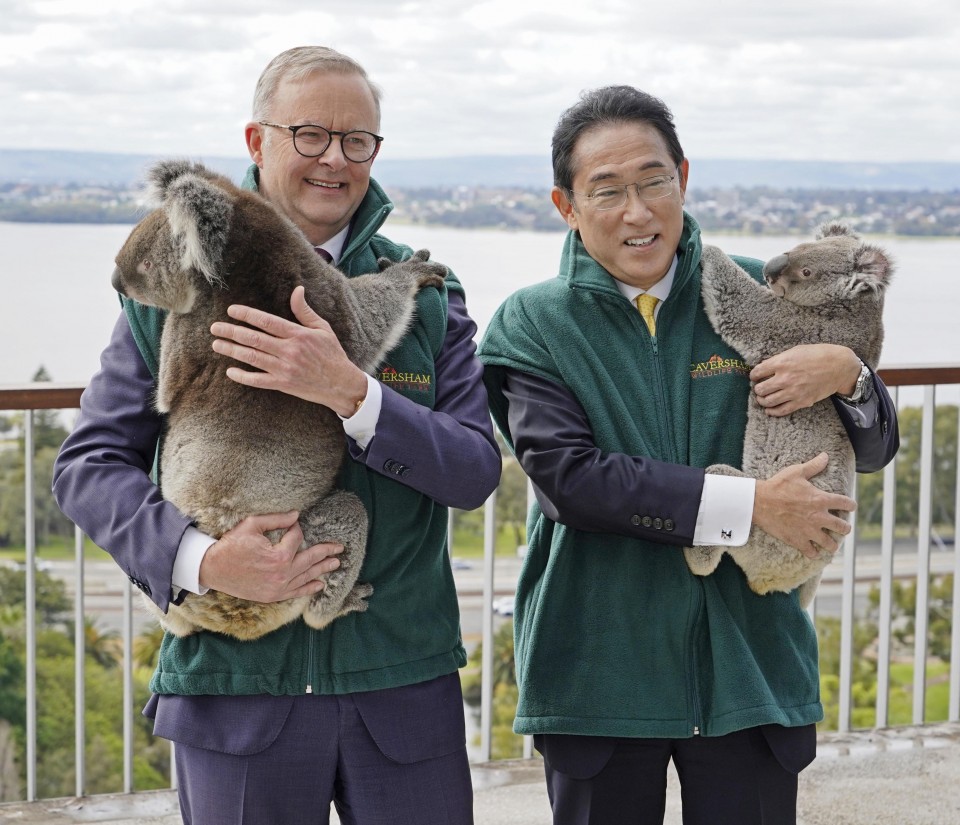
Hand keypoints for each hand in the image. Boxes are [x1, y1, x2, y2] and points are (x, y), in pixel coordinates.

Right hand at [198, 510, 342, 600]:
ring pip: (306, 577)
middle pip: (310, 560)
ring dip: (322, 569)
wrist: (212, 569)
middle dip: (326, 552)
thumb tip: (297, 515)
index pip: (297, 538)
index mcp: (279, 555)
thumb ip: (277, 519)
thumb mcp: (251, 525)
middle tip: (339, 548)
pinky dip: (309, 588)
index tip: (294, 524)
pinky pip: (295, 592)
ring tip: (335, 564)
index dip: (297, 528)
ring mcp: (278, 587)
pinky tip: (320, 584)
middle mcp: (282, 574)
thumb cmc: (231, 545)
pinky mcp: (272, 596)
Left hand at [210, 285, 367, 416]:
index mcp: (298, 335)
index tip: (231, 311)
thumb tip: (297, 290)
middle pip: (254, 339)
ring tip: (216, 344)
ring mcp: (285, 369)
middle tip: (215, 327)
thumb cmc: (332, 354)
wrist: (341, 384)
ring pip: (252, 358)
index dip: (247, 315)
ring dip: (232, 350)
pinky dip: (243, 377)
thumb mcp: (323, 328)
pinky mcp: (284, 384)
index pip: (266, 321)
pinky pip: (258, 380)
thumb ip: (305, 311)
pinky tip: (231, 371)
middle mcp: (289, 351)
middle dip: (232, 332)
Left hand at [750, 344, 860, 416]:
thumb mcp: (795, 351)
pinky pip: (781, 410)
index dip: (753, 375)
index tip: (755, 376)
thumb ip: (779, 360)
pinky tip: (769, 409)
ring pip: (767, 401)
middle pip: (760, 389)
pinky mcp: (801, 402)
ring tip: (763, 398)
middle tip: (760, 387)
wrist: (839, 366)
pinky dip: (772, 411)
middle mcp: (785, 378)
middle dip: (757, 388)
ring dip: (762, 400)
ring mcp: (793, 392)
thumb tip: (765, 368)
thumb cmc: (818, 355)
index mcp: (782, 363)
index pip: (757, 372)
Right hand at [753, 453, 854, 557]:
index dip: (851, 505)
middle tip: (842, 528)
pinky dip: (813, 553)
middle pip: (842, 527)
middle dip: (844, 528)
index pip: (846, 503)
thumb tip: (825, 456)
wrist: (759, 502)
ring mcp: (809, 530)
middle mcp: (819, 517)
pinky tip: (813, 551)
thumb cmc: (777, 485)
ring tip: (831, 544)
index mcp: (821, 499)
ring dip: (832, 544)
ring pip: (830, 544)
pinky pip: (811, 552)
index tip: (850, 507)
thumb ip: (813, 466)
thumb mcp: (796, 472)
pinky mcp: (797, 540)